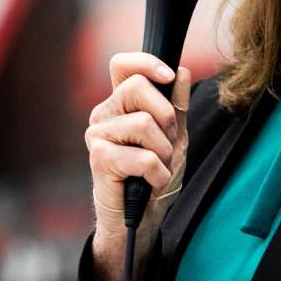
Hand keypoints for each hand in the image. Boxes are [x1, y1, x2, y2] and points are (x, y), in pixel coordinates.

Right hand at [85, 53, 190, 238]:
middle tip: (166, 143)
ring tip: (158, 166)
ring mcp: (98, 135)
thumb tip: (182, 71)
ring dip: (164, 151)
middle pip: (137, 86)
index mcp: (121, 103)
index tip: (168, 76)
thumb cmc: (153, 174)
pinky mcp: (100, 159)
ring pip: (144, 122)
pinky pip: (144, 156)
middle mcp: (105, 114)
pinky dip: (158, 173)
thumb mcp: (175, 136)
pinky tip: (152, 182)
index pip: (122, 65)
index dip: (146, 63)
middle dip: (165, 116)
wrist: (141, 217)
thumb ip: (177, 104)